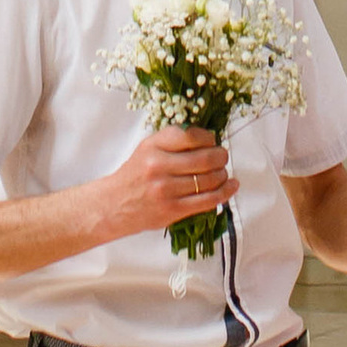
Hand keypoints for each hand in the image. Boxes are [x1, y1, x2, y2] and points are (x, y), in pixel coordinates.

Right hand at [103, 125, 236, 238]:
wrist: (114, 204)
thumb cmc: (136, 174)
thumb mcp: (148, 148)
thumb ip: (174, 141)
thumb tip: (210, 139)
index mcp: (153, 146)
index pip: (191, 136)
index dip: (208, 138)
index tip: (212, 141)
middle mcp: (158, 166)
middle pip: (205, 158)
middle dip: (221, 156)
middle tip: (222, 157)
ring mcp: (165, 190)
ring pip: (209, 179)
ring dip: (223, 174)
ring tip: (222, 173)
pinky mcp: (172, 210)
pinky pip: (208, 200)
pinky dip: (225, 192)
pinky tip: (231, 186)